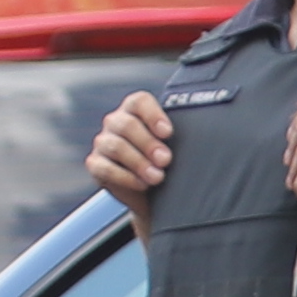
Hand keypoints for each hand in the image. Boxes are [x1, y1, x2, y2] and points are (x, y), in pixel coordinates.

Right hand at [87, 89, 173, 207]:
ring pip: (116, 146)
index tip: (168, 133)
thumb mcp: (175, 146)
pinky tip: (142, 184)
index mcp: (135, 110)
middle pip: (127, 124)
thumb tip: (201, 135)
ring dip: (139, 163)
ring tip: (157, 176)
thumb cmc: (166, 162)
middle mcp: (116, 122)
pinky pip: (105, 168)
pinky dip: (125, 177)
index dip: (153, 115)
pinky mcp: (95, 164)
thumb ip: (180, 136)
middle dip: (148, 143)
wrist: (152, 194)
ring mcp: (103, 142)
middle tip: (166, 160)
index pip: (139, 102)